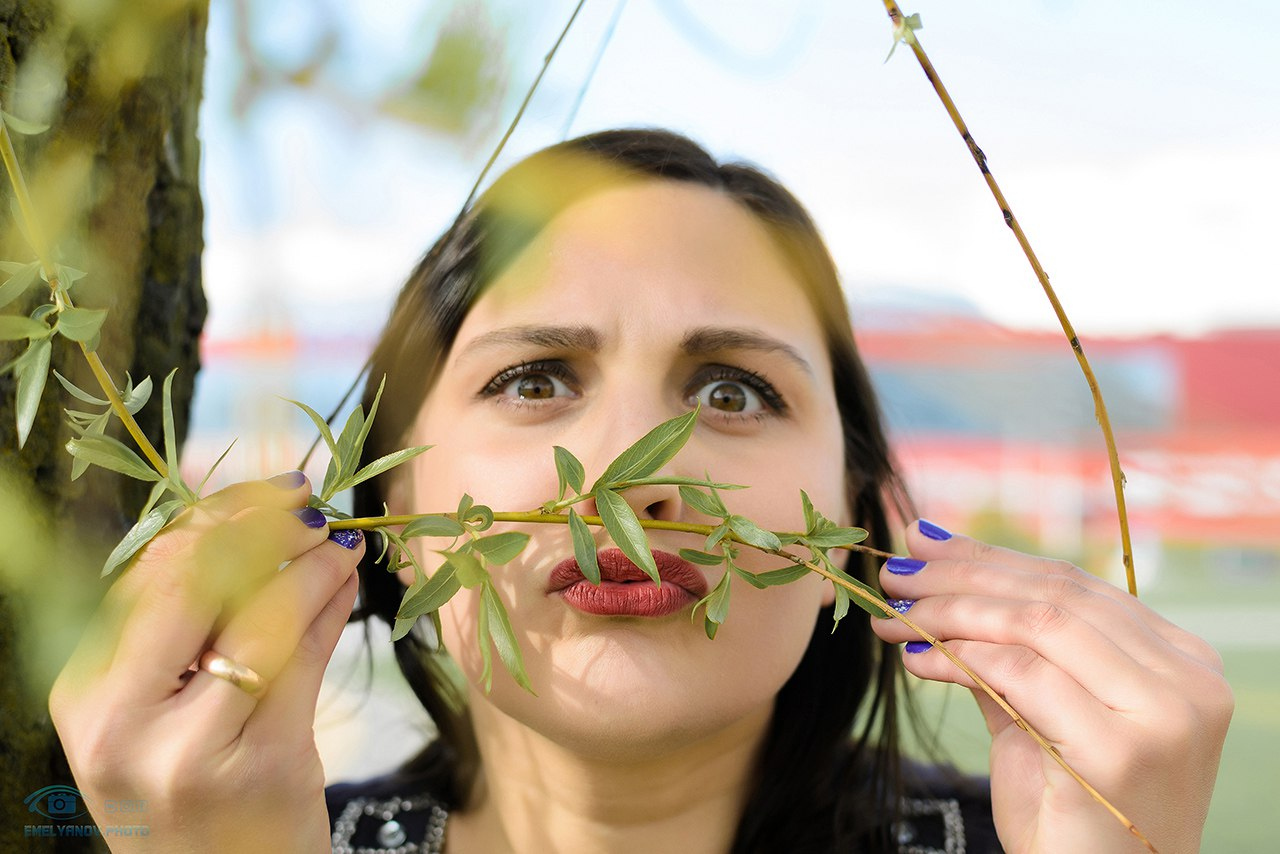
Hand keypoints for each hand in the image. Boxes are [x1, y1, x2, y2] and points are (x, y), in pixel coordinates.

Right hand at [49, 473, 363, 851]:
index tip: (271, 491)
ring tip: (342, 542)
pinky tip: (347, 585)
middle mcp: (121, 720)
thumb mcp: (162, 710)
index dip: (217, 517)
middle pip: (197, 583)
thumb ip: (192, 622)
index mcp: (85, 692)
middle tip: (313, 505)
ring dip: (310, 564)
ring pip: (258, 615)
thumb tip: (258, 523)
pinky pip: (301, 661)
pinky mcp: (260, 765)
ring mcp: (188, 747)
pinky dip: (329, 611)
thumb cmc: (191, 790)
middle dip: (265, 529)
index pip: (151, 571)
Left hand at [871, 521, 1232, 853]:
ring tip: (894, 613)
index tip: (924, 543)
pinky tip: (915, 658)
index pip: (1075, 585)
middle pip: (1055, 596)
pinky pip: (1021, 675)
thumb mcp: (1040, 717)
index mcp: (1181, 661)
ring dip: (951, 612)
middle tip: (897, 571)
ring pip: (1037, 624)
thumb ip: (1005, 651)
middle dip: (962, 576)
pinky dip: (957, 657)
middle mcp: (1188, 681)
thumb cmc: (1071, 815)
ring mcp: (1163, 714)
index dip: (992, 558)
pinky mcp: (1121, 749)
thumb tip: (937, 574)